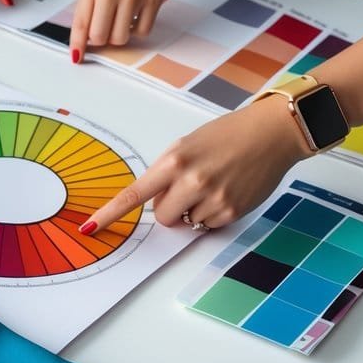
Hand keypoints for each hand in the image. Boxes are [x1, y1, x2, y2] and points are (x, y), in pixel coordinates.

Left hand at [70, 0, 178, 62]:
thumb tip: (87, 27)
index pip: (81, 24)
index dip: (78, 44)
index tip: (77, 56)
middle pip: (100, 36)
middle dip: (99, 38)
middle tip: (102, 30)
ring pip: (121, 37)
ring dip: (118, 36)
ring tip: (119, 21)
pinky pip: (143, 30)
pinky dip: (136, 30)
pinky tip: (134, 18)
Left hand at [83, 96, 312, 233]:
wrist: (272, 134)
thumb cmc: (226, 136)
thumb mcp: (187, 145)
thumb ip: (166, 173)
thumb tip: (156, 206)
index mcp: (174, 161)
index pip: (135, 194)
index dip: (110, 214)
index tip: (90, 228)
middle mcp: (191, 181)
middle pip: (162, 217)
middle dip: (169, 207)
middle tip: (188, 187)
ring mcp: (213, 199)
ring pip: (186, 223)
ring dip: (194, 210)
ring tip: (214, 184)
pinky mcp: (232, 212)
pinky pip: (208, 225)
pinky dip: (213, 214)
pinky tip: (227, 191)